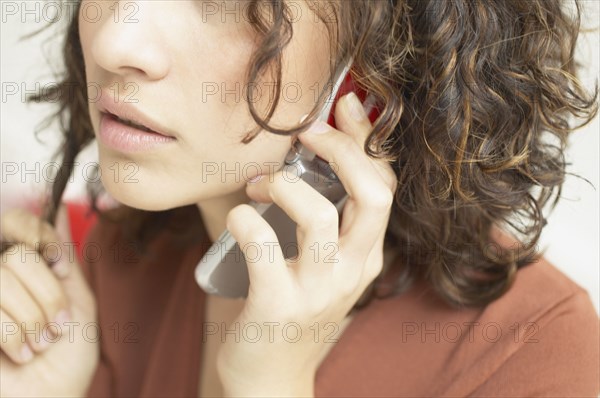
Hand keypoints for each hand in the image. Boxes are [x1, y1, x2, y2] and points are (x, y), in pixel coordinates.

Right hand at [0, 204, 98, 396]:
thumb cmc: (66, 357)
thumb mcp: (77, 300)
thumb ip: (63, 255)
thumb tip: (56, 203)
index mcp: (22, 268)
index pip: (16, 221)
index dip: (40, 236)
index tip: (60, 265)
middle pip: (17, 255)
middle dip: (48, 293)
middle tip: (56, 325)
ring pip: (3, 277)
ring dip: (34, 317)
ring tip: (40, 343)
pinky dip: (12, 333)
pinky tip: (20, 353)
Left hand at [217, 92, 397, 396]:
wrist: (270, 379)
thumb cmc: (290, 308)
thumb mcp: (320, 264)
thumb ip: (320, 218)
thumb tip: (299, 156)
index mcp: (366, 254)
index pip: (384, 186)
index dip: (367, 141)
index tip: (345, 106)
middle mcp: (354, 270)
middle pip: (372, 193)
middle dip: (342, 149)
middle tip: (307, 134)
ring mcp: (320, 290)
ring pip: (318, 215)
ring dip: (282, 186)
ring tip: (259, 188)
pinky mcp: (280, 305)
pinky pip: (263, 245)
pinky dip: (244, 220)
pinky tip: (238, 219)